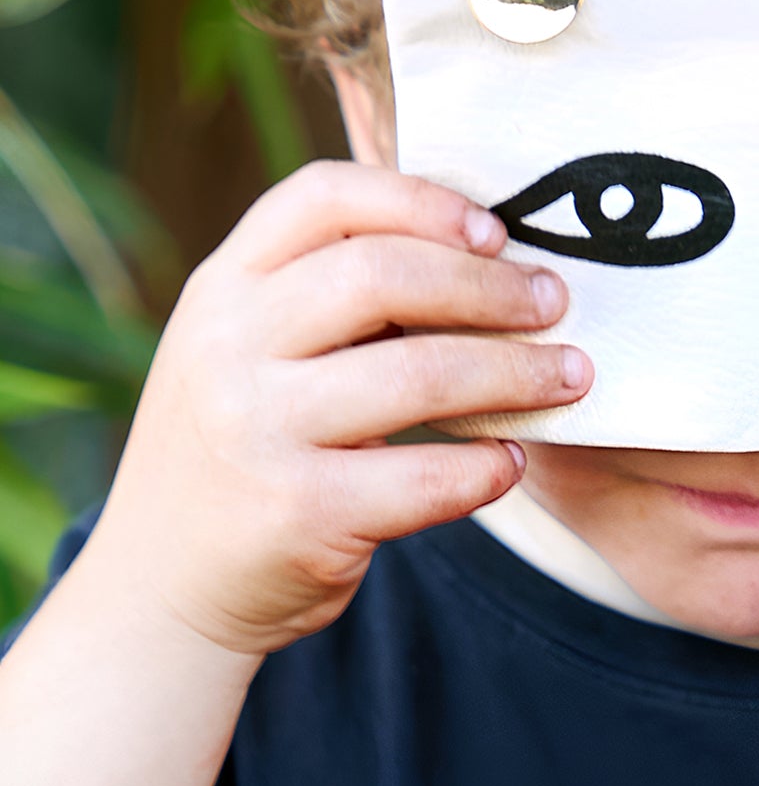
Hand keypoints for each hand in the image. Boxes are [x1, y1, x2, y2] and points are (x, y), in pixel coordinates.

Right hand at [88, 161, 590, 658]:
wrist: (161, 588)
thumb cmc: (245, 443)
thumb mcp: (249, 347)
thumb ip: (331, 292)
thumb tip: (489, 249)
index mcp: (222, 286)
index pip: (323, 198)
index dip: (420, 200)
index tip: (494, 230)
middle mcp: (227, 346)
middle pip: (384, 274)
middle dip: (489, 286)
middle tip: (553, 301)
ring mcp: (256, 430)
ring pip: (420, 375)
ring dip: (517, 372)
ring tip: (570, 375)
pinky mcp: (297, 513)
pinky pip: (426, 476)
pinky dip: (488, 466)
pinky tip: (514, 460)